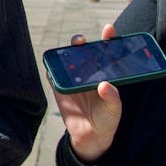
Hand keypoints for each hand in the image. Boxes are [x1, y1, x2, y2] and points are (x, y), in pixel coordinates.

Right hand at [52, 24, 122, 162]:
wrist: (89, 136)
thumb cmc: (106, 120)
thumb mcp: (114, 110)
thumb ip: (112, 98)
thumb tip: (105, 85)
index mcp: (105, 74)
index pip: (107, 53)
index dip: (108, 39)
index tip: (109, 29)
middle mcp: (88, 73)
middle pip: (84, 52)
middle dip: (82, 42)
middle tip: (82, 41)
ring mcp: (72, 79)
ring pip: (67, 59)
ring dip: (66, 52)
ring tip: (70, 49)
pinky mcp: (58, 87)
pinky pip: (52, 74)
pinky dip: (50, 68)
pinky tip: (53, 65)